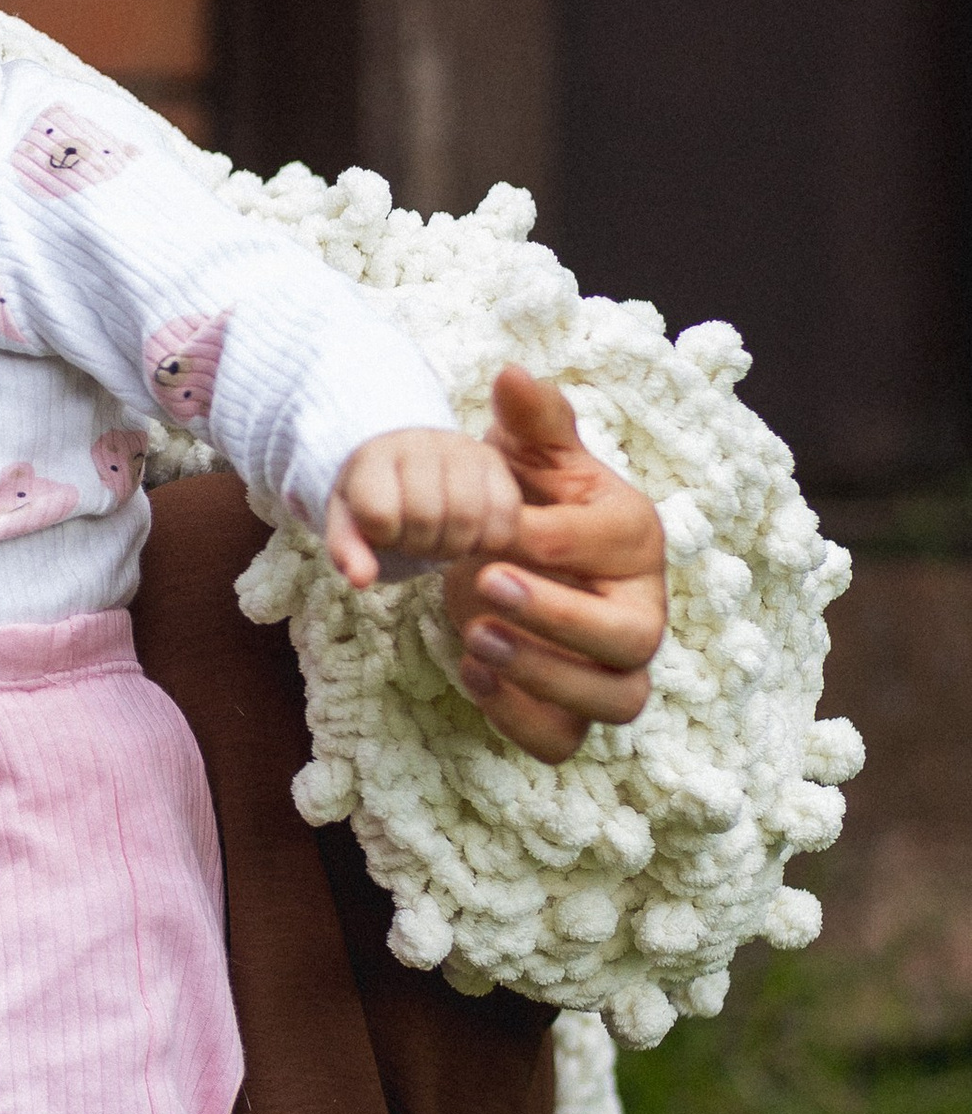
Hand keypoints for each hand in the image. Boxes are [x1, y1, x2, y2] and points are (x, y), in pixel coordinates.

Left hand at [325, 426, 522, 587]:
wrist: (409, 461)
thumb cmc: (377, 498)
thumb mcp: (349, 522)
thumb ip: (348, 550)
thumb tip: (361, 580)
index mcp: (373, 456)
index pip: (379, 513)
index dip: (382, 538)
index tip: (382, 530)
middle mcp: (419, 443)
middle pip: (426, 518)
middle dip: (419, 545)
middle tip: (415, 541)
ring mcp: (462, 448)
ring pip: (469, 517)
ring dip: (454, 545)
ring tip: (440, 538)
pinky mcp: (495, 461)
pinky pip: (505, 515)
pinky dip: (488, 539)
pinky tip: (469, 534)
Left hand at [443, 366, 666, 762]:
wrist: (506, 556)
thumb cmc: (528, 499)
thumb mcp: (528, 455)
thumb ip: (529, 420)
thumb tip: (512, 374)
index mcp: (636, 537)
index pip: (617, 544)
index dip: (555, 537)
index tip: (493, 525)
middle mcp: (642, 611)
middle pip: (631, 637)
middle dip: (560, 617)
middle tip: (486, 585)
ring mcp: (615, 671)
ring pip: (614, 700)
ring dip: (544, 676)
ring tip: (475, 639)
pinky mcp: (576, 714)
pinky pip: (564, 739)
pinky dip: (520, 720)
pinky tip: (471, 676)